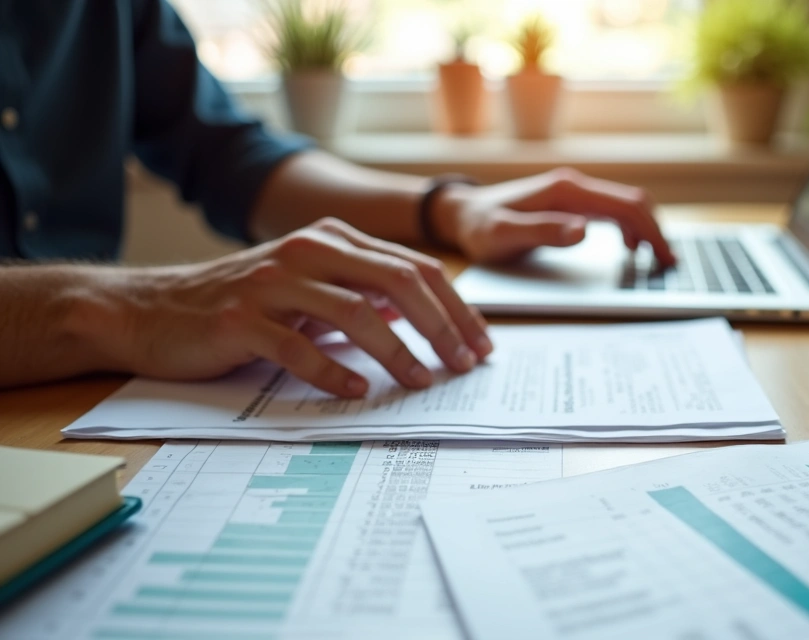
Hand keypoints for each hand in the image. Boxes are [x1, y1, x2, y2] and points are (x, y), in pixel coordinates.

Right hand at [91, 218, 491, 397]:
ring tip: (421, 382)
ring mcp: (273, 282)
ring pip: (357, 312)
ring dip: (398, 352)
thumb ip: (361, 291)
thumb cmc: (242, 303)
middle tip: (464, 365)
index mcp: (333, 239)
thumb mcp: (309, 286)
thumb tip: (420, 313)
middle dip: (441, 327)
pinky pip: (299, 348)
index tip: (480, 344)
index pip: (414, 268)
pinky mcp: (241, 318)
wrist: (152, 310)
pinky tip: (357, 392)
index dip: (455, 308)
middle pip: (398, 282)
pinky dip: (334, 373)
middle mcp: (308, 250)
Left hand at [433, 168, 676, 265]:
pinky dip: (630, 228)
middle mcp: (575, 186)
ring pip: (625, 205)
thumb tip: (584, 230)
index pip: (625, 206)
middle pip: (632, 202)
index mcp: (567, 191)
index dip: (651, 232)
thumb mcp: (505, 235)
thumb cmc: (480, 227)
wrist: (461, 214)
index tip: (663, 259)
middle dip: (656, 231)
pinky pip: (611, 211)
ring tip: (656, 259)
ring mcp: (574, 192)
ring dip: (646, 228)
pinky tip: (630, 248)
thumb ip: (543, 232)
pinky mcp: (570, 202)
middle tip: (669, 264)